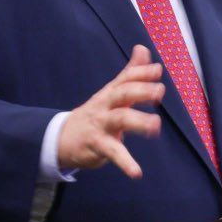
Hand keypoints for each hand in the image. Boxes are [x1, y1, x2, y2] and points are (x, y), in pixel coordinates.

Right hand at [57, 46, 164, 178]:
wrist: (61, 137)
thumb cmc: (95, 113)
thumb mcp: (112, 92)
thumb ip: (130, 73)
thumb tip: (143, 49)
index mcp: (112, 93)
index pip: (126, 78)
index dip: (141, 73)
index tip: (157, 70)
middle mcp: (106, 105)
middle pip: (122, 94)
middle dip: (140, 91)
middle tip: (159, 92)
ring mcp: (101, 125)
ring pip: (120, 120)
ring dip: (138, 122)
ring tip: (155, 126)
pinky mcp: (97, 145)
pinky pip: (113, 153)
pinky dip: (125, 163)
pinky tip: (136, 173)